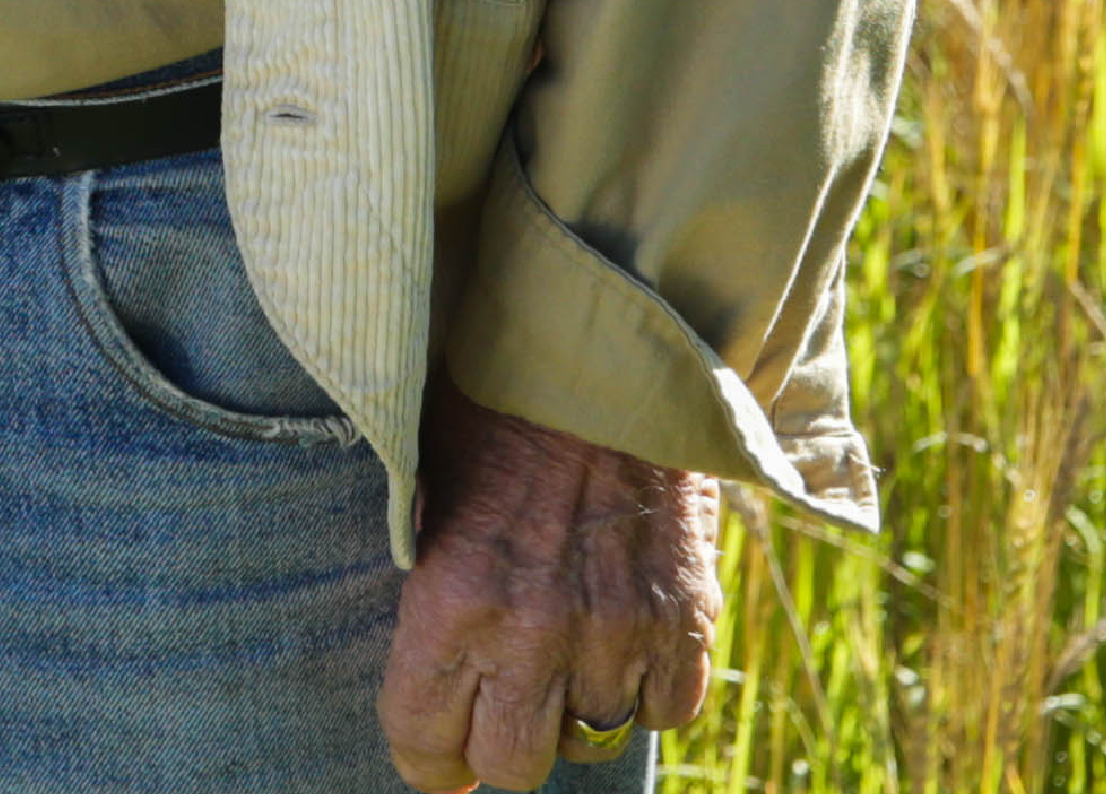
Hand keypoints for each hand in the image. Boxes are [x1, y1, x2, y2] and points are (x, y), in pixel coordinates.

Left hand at [381, 383, 719, 788]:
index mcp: (452, 599)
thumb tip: (420, 653)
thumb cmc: (491, 406)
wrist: (602, 353)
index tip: (431, 759)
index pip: (424, 737)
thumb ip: (428, 575)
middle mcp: (532, 632)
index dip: (424, 759)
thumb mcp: (423, 482)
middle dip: (496, 751)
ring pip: (592, 740)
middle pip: (512, 766)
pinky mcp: (685, 619)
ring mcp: (616, 632)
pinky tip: (622, 649)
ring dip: (573, 711)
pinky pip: (667, 711)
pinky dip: (646, 693)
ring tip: (560, 662)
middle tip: (494, 723)